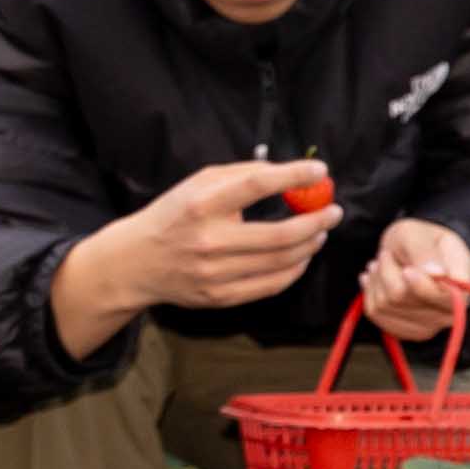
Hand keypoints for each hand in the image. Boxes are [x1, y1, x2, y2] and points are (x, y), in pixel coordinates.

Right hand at [50, 158, 338, 355]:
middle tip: (333, 211)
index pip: (257, 185)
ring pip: (280, 262)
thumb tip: (286, 172)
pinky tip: (302, 256)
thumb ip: (239, 174)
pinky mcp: (220, 297)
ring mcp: (215, 273)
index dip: (294, 176)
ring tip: (319, 231)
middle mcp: (209, 240)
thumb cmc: (172, 216)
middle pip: (279, 234)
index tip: (319, 171)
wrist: (136, 262)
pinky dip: (294, 269)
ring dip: (309, 244)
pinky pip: (270, 285)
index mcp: (202, 204)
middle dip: (316, 221)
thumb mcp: (196, 184)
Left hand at [360, 217, 469, 343]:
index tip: (407, 270)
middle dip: (388, 271)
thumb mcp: (421, 235)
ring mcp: (429, 326)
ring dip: (377, 279)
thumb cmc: (420, 240)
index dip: (422, 287)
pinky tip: (376, 279)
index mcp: (462, 286)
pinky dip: (371, 291)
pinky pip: (376, 313)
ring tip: (383, 263)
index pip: (446, 300)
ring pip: (385, 304)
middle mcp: (450, 312)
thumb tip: (437, 273)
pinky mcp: (407, 331)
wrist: (412, 254)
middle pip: (402, 297)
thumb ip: (427, 252)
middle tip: (386, 255)